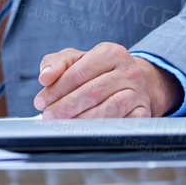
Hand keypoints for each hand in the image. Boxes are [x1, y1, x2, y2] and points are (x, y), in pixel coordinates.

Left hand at [33, 42, 182, 118]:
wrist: (130, 84)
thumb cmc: (98, 72)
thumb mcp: (76, 60)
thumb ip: (56, 63)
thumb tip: (45, 77)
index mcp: (111, 52)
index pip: (79, 72)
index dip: (57, 89)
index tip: (41, 102)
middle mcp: (129, 70)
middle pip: (92, 91)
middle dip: (66, 107)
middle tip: (49, 116)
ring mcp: (139, 92)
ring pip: (108, 109)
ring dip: (82, 121)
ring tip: (64, 125)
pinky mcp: (144, 113)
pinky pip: (123, 124)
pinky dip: (103, 130)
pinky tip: (87, 132)